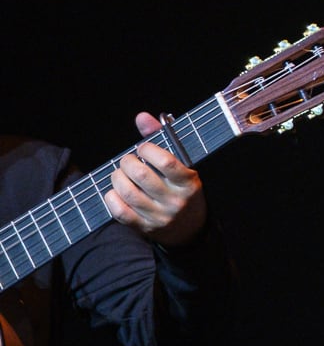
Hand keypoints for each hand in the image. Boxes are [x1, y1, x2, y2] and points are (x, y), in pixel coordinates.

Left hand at [104, 111, 207, 246]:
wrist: (190, 228)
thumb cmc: (182, 188)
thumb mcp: (182, 164)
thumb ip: (161, 138)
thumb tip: (141, 117)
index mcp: (189, 182)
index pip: (166, 162)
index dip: (148, 150)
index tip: (143, 148)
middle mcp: (175, 200)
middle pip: (141, 176)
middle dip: (127, 163)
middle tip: (128, 161)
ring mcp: (160, 216)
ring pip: (128, 193)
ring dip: (117, 178)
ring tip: (119, 174)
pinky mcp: (145, 227)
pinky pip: (121, 212)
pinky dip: (112, 198)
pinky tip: (114, 191)